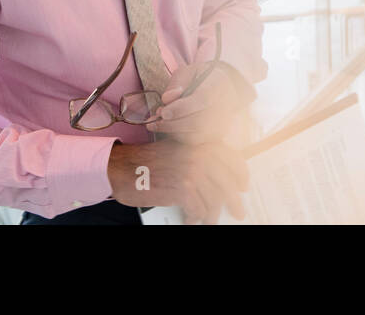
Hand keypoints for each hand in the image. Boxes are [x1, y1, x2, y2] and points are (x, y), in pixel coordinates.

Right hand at [106, 139, 248, 223]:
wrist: (120, 167)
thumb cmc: (145, 161)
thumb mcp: (177, 151)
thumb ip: (198, 158)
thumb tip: (218, 177)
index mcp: (199, 144)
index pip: (232, 158)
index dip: (241, 175)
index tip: (243, 185)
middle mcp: (198, 154)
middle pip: (227, 182)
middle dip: (234, 201)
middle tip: (238, 211)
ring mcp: (191, 171)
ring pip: (214, 199)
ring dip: (212, 214)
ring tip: (209, 220)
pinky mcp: (181, 188)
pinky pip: (198, 208)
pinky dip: (195, 217)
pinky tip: (191, 219)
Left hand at [153, 62, 251, 142]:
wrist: (224, 88)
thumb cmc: (203, 78)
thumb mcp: (189, 71)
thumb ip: (177, 83)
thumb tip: (166, 99)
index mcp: (217, 86)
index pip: (202, 100)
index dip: (181, 109)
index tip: (164, 112)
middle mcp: (223, 108)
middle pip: (197, 122)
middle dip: (171, 123)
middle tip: (156, 118)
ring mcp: (221, 124)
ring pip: (194, 136)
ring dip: (172, 131)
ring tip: (159, 121)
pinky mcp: (216, 135)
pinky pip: (194, 141)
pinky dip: (177, 135)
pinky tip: (169, 127)